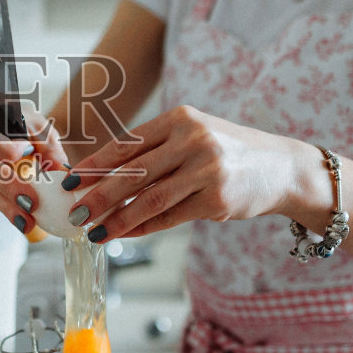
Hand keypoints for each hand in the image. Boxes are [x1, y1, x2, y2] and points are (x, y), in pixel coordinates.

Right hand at [0, 102, 70, 235]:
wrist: (9, 131)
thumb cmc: (24, 126)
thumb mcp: (40, 130)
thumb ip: (51, 148)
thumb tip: (64, 171)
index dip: (3, 147)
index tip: (28, 153)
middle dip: (8, 184)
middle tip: (31, 201)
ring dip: (7, 204)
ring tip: (29, 219)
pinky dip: (5, 208)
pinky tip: (21, 220)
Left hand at [57, 105, 298, 241]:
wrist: (282, 167)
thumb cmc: (229, 152)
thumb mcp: (194, 137)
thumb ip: (155, 151)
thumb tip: (104, 176)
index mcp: (180, 119)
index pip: (127, 144)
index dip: (95, 165)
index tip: (71, 180)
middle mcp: (193, 140)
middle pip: (133, 173)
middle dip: (98, 195)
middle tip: (75, 211)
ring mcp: (206, 170)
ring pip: (148, 199)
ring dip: (117, 219)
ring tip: (94, 230)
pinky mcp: (216, 200)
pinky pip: (169, 217)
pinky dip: (143, 228)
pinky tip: (125, 234)